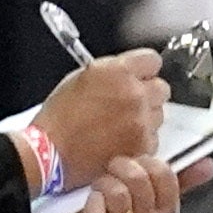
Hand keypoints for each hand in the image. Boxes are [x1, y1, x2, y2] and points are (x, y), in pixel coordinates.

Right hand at [23, 48, 166, 194]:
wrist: (51, 152)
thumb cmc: (59, 116)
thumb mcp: (81, 77)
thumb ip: (112, 71)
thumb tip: (131, 72)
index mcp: (119, 71)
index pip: (152, 60)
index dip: (144, 70)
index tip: (139, 76)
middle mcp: (134, 94)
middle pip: (161, 89)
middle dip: (147, 94)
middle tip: (128, 104)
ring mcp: (141, 122)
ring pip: (159, 115)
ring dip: (144, 119)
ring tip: (119, 126)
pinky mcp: (142, 147)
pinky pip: (153, 139)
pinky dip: (140, 141)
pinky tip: (119, 142)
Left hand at [72, 146, 212, 212]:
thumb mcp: (151, 195)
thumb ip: (181, 179)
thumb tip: (210, 164)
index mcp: (166, 212)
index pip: (167, 178)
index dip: (150, 163)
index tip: (137, 160)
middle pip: (141, 183)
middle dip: (123, 167)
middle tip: (112, 168)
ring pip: (120, 197)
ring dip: (105, 183)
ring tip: (99, 184)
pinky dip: (92, 204)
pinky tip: (91, 200)